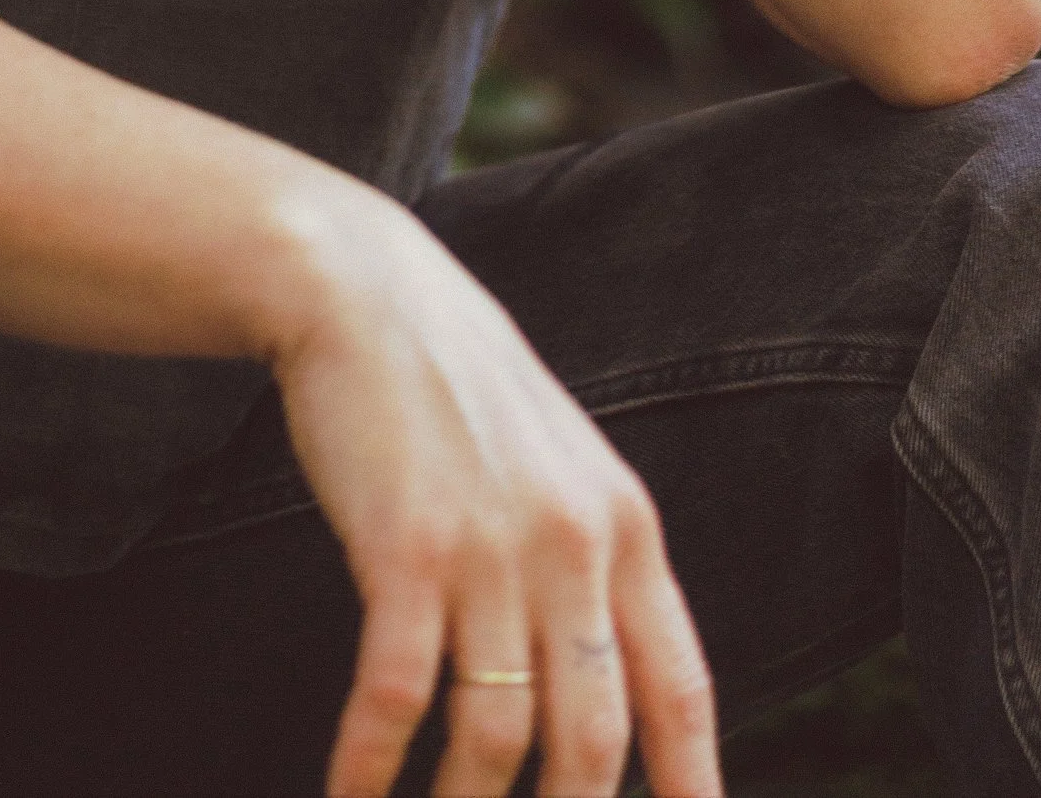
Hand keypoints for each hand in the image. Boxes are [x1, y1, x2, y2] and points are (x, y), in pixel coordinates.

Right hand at [273, 193, 719, 797]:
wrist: (367, 293)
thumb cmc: (459, 386)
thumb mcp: (561, 463)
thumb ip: (593, 560)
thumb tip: (609, 679)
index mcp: (625, 526)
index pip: (679, 689)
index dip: (693, 786)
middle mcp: (573, 545)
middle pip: (593, 742)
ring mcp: (491, 550)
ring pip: (497, 738)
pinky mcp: (406, 549)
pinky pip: (397, 694)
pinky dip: (369, 765)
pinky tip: (347, 797)